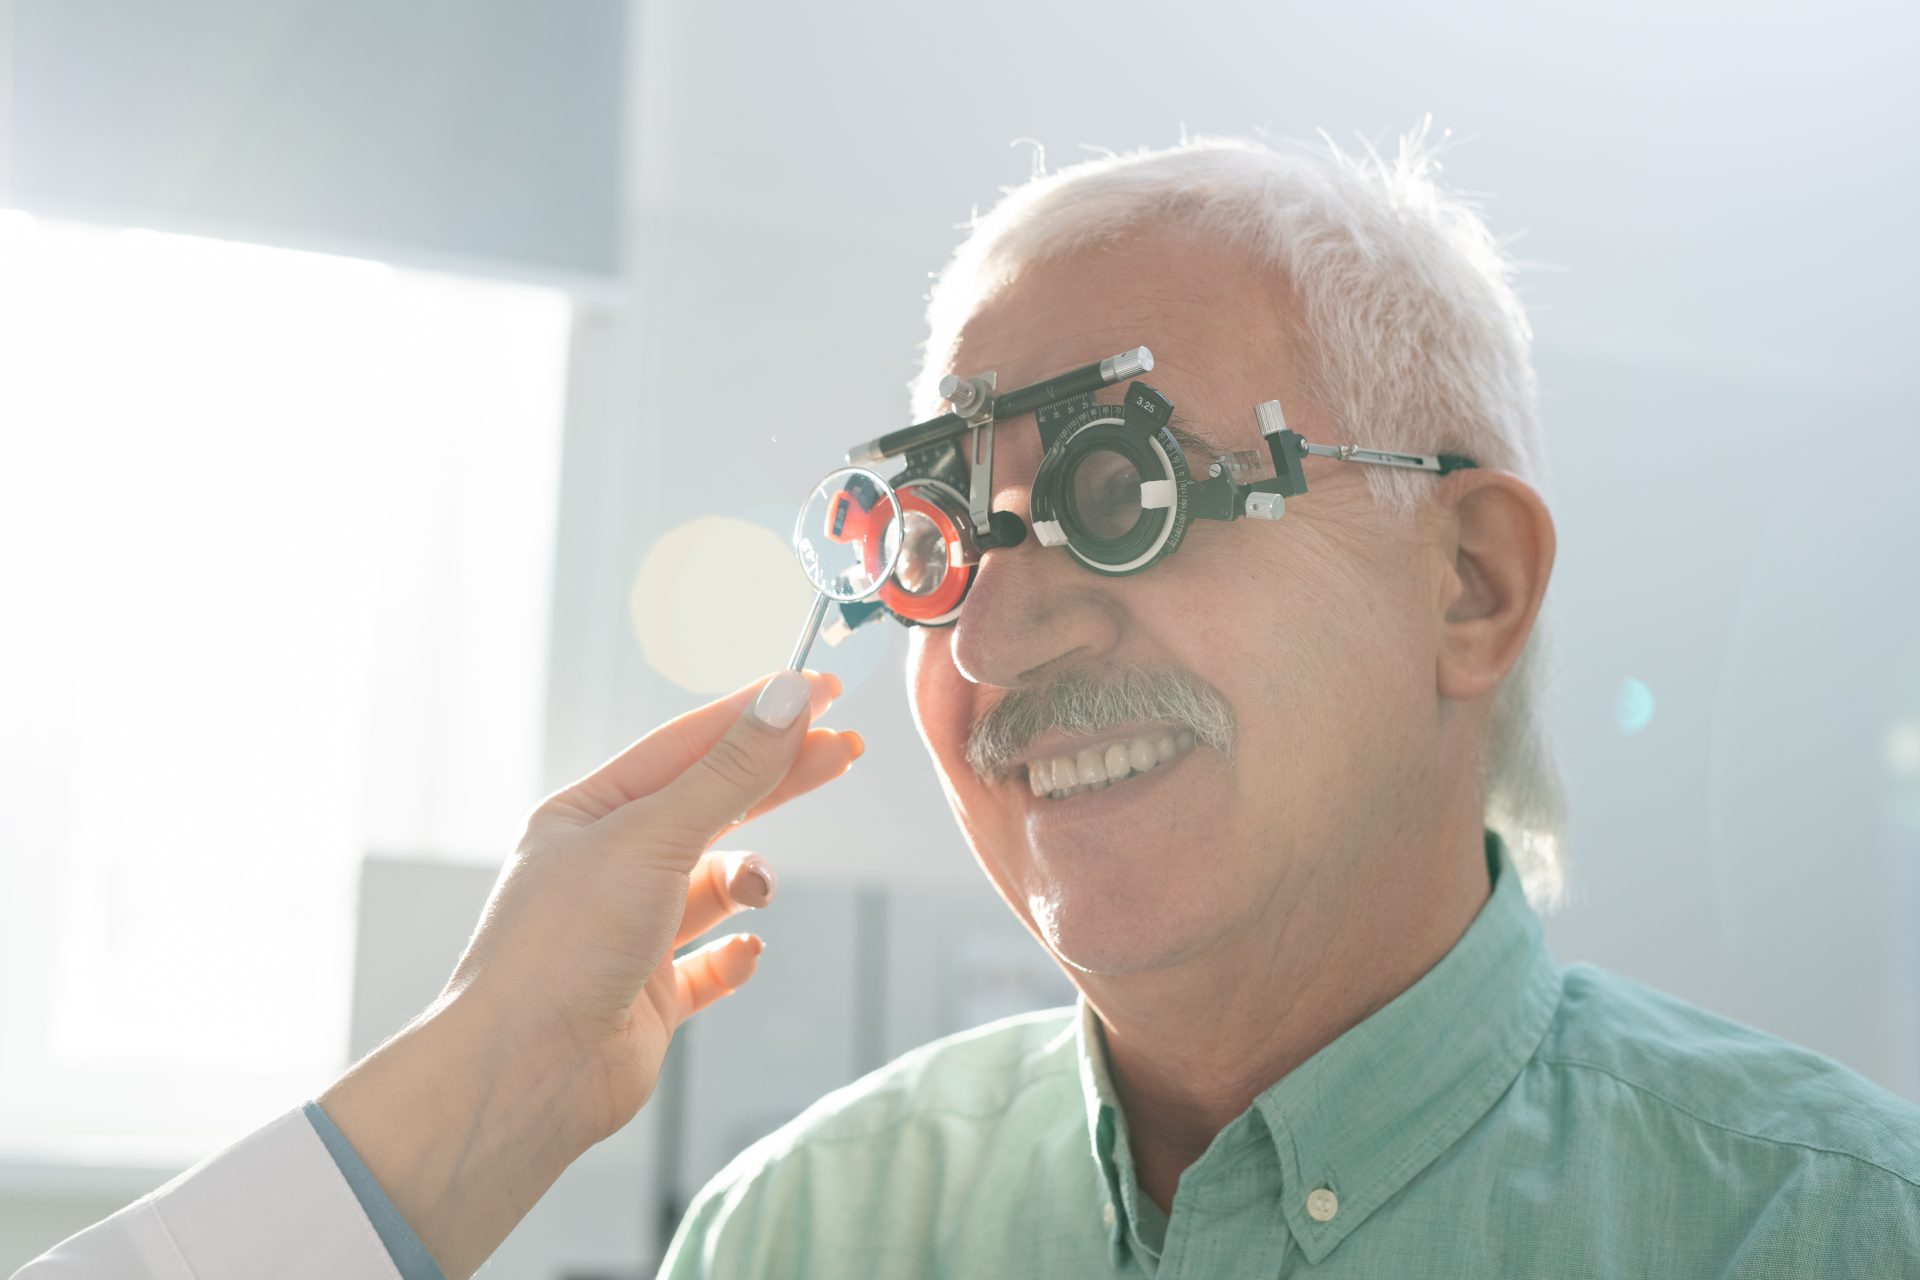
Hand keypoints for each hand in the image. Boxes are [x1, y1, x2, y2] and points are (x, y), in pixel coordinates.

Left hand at [319, 669, 858, 1277]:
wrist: (525, 1076)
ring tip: (758, 893)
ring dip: (748, 882)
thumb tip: (790, 698)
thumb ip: (730, 772)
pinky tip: (746, 951)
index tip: (822, 690)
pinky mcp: (649, 996)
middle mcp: (606, 867)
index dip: (757, 715)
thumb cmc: (563, 947)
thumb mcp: (653, 838)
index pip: (687, 745)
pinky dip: (734, 955)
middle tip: (845, 754)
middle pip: (711, 806)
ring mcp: (629, 933)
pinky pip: (710, 964)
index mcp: (587, 814)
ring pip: (715, 886)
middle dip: (777, 781)